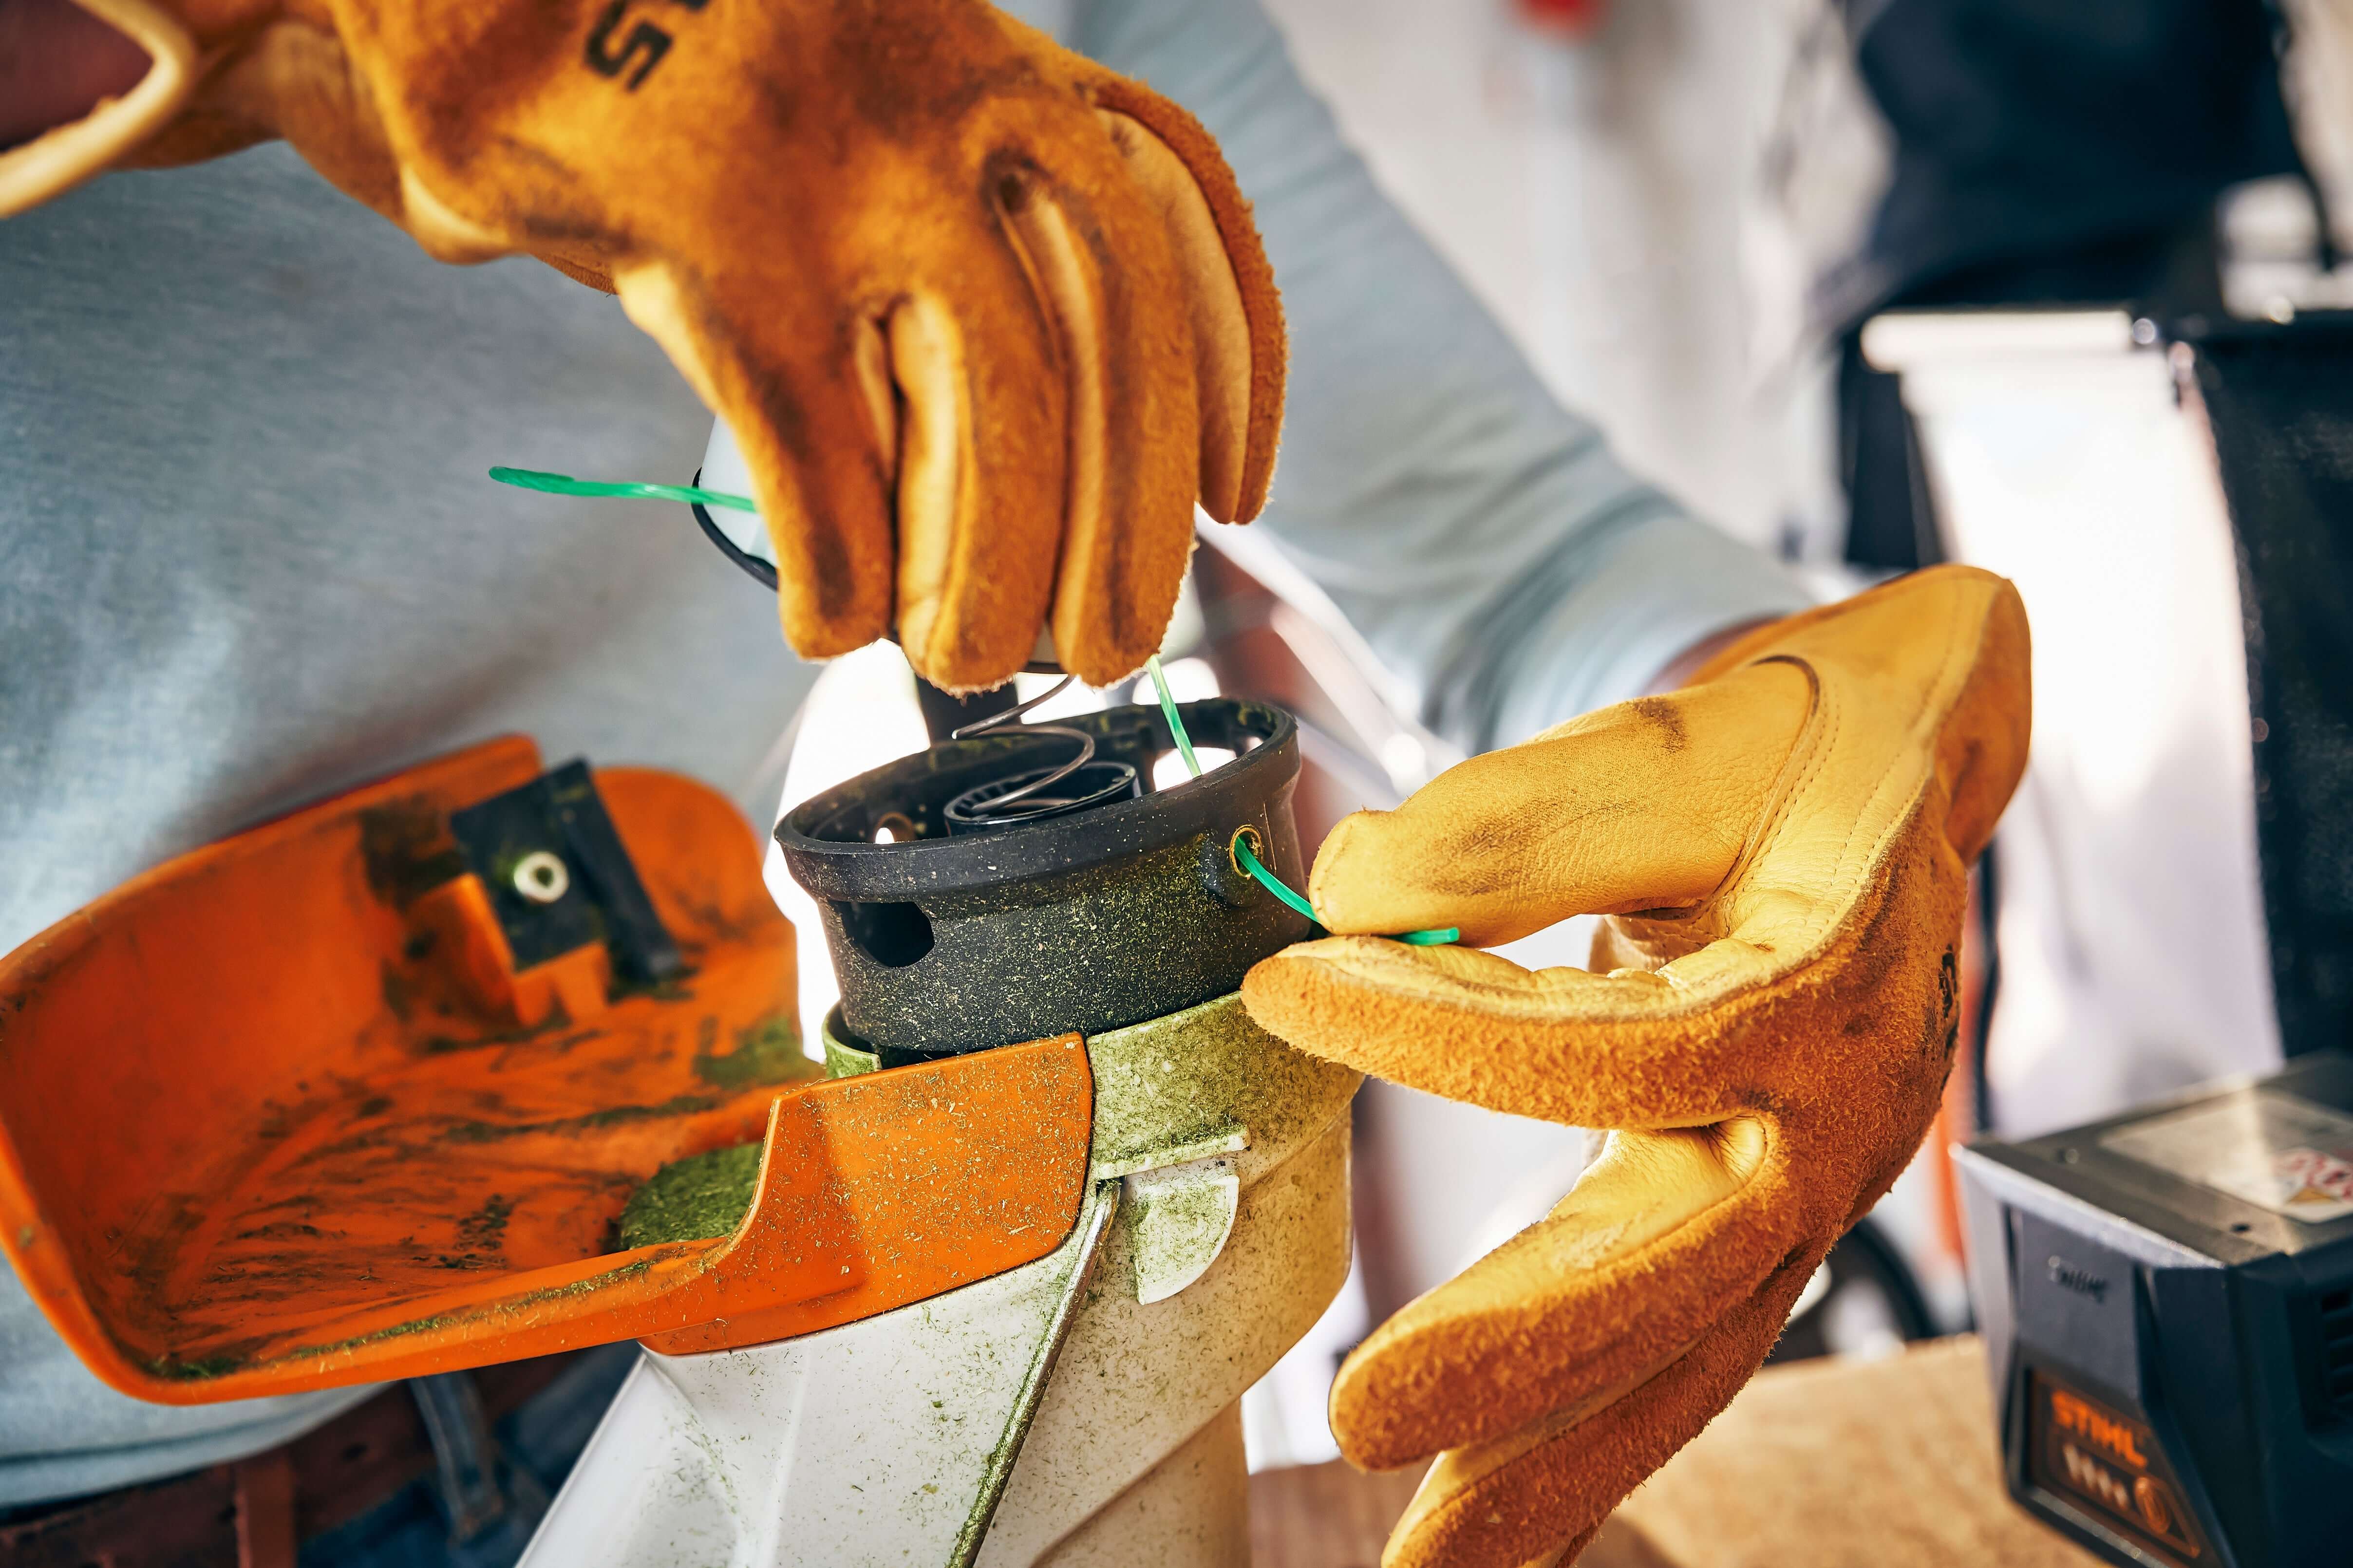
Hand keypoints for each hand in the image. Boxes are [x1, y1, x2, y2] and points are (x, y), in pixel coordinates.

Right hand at [1, 0, 1283, 690]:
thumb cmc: (675, 82)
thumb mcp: (857, 106)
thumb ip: (950, 225)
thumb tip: (1022, 459)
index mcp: (998, 58)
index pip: (1182, 207)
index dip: (1239, 368)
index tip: (1238, 496)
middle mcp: (954, 93)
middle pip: (1120, 337)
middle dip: (1132, 523)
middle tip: (1115, 647)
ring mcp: (847, 164)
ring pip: (998, 410)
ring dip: (999, 573)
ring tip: (969, 665)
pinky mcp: (724, 241)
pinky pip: (825, 455)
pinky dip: (843, 574)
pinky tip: (829, 628)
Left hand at [1242, 564, 2029, 1566]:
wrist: (1907, 757)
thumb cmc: (1797, 741)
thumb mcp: (1680, 739)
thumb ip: (1522, 822)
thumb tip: (1350, 892)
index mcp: (1828, 990)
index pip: (1623, 1049)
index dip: (1446, 1026)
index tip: (1295, 982)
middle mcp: (1830, 1120)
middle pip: (1676, 1278)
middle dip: (1519, 1364)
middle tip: (1364, 1426)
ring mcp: (1800, 1184)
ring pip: (1683, 1355)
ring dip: (1556, 1463)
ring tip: (1431, 1563)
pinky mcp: (1753, 1206)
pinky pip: (1678, 1335)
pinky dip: (1589, 1416)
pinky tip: (1498, 1490)